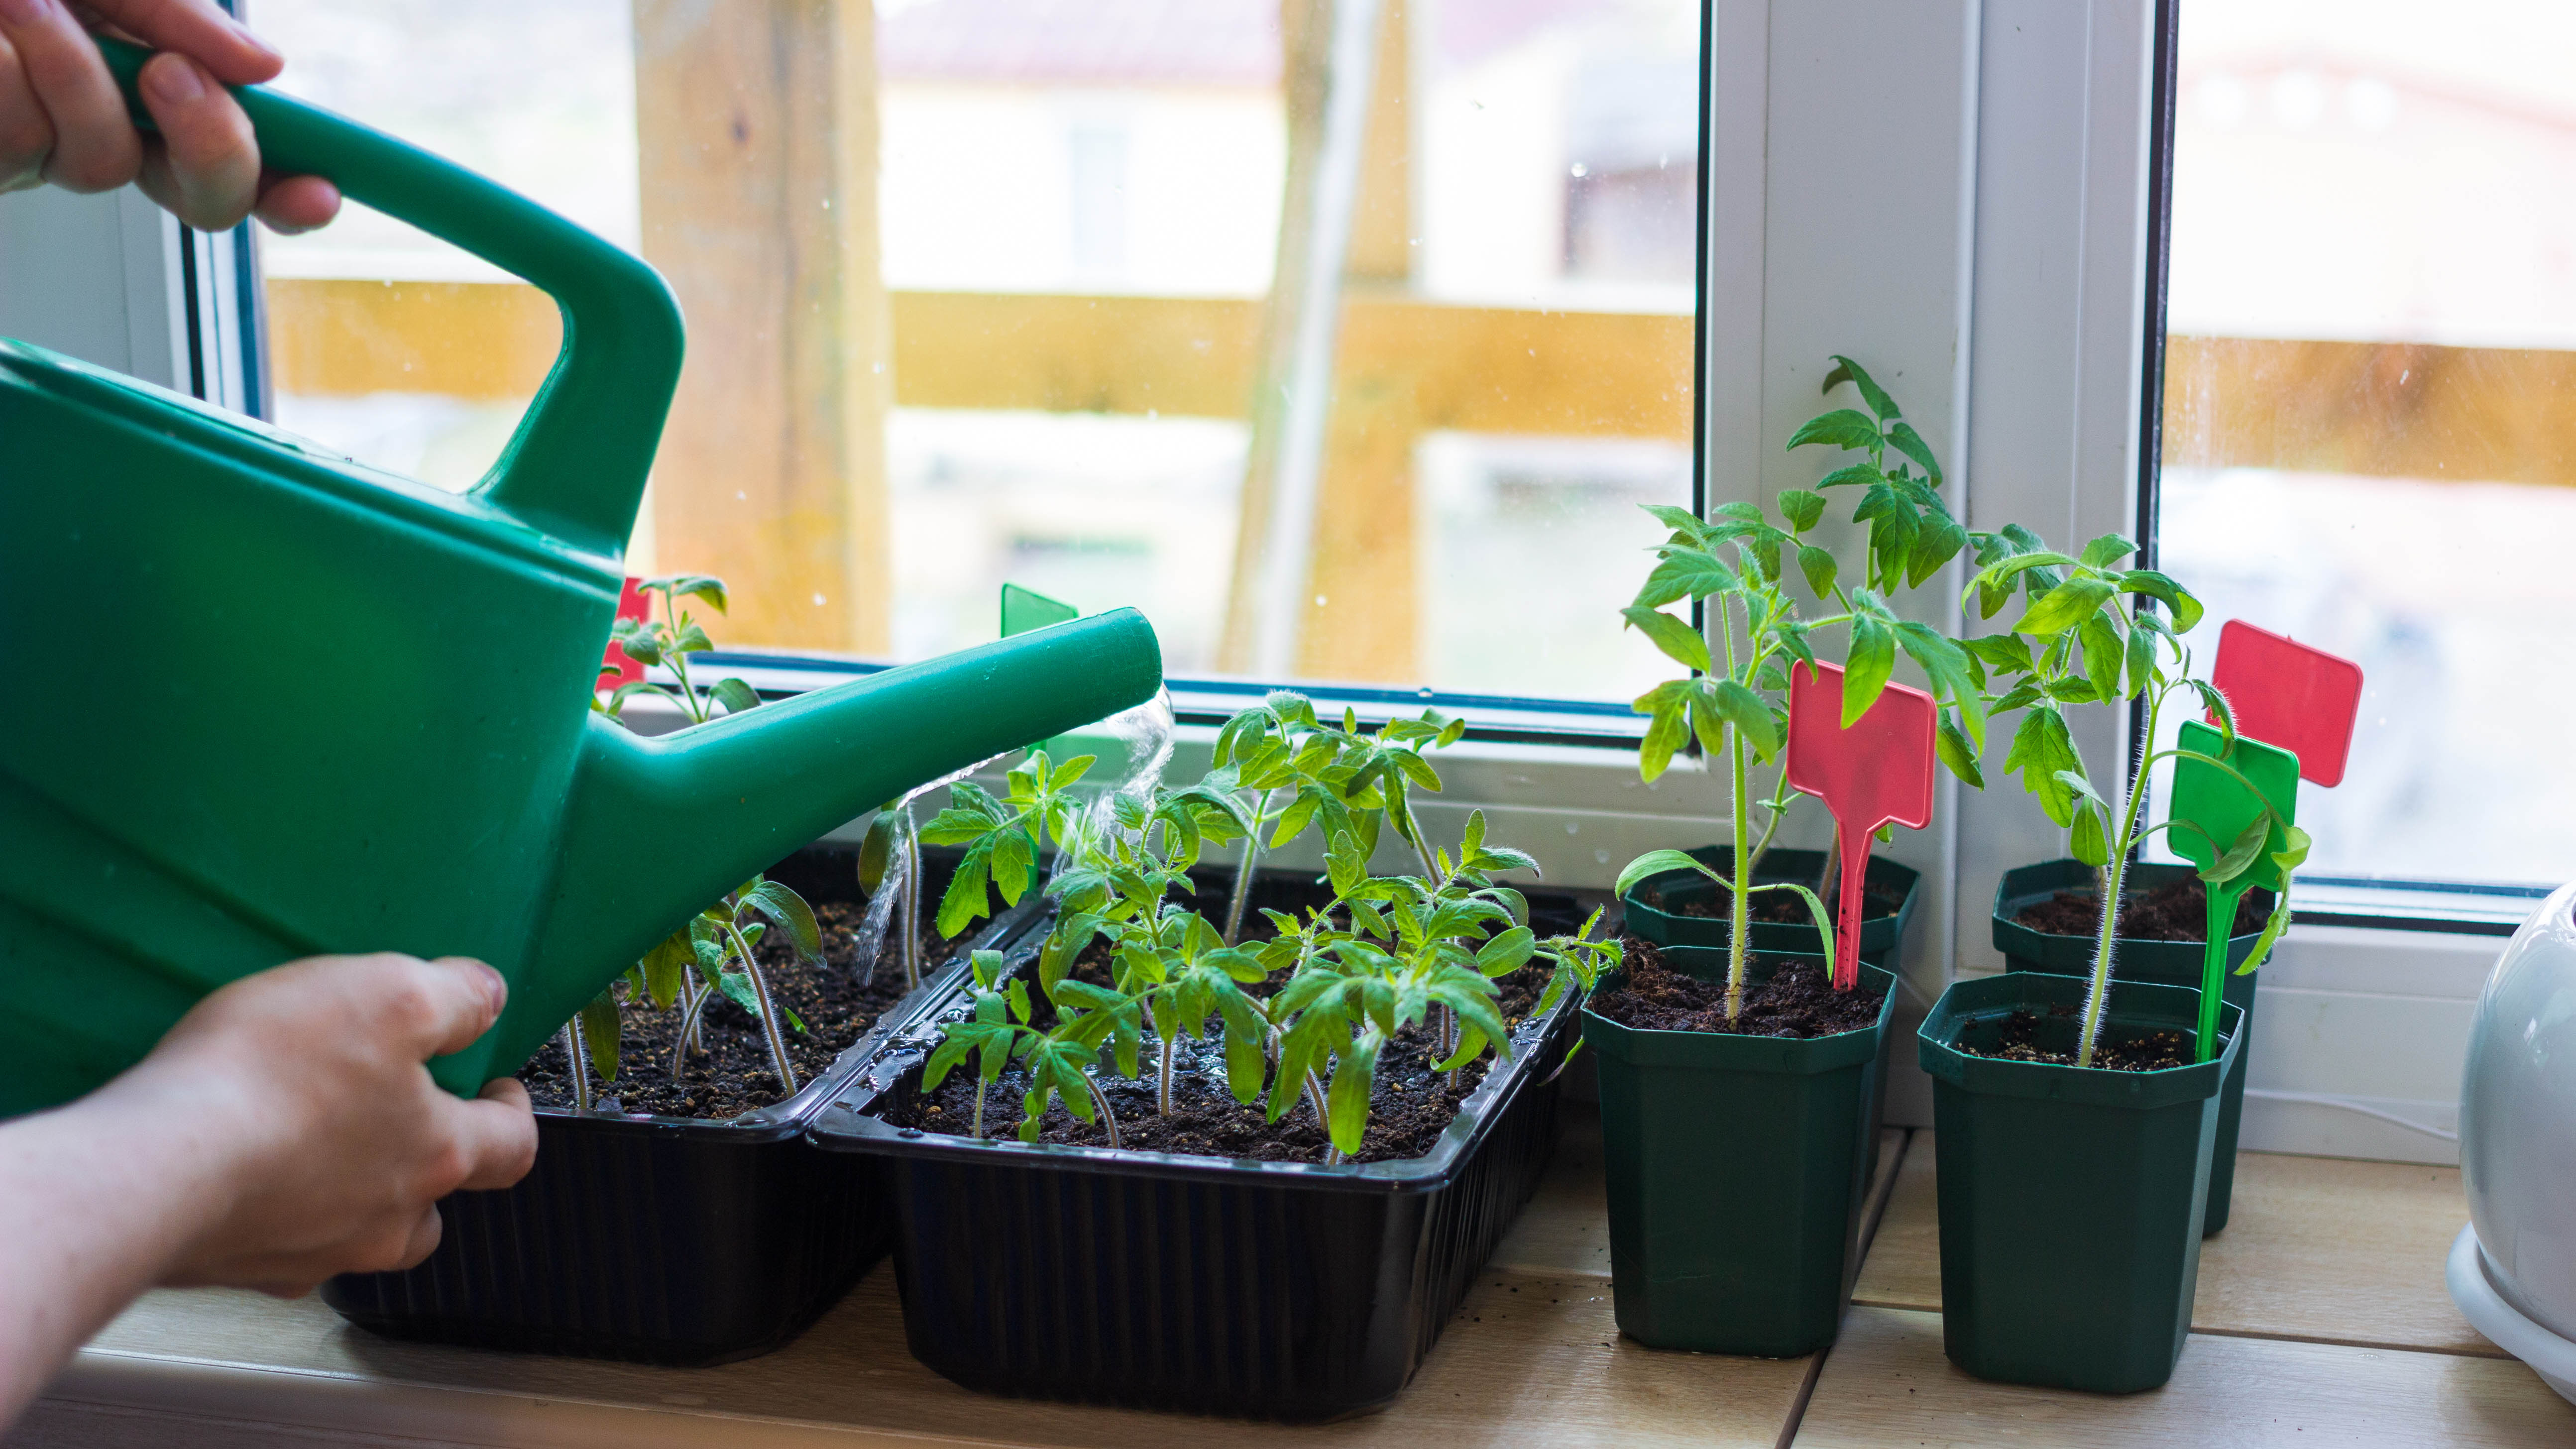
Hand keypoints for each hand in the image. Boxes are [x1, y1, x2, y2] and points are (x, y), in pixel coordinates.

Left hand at [0, 0, 337, 230]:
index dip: (290, 188)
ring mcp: (36, 157)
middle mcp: (104, 133)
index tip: (321, 188)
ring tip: (23, 0)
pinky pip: (16, 147)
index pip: (246, 160)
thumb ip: (177, 14)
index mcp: (151, 90)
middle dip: (208, 143)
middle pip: (203, 199)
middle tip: (172, 72)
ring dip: (73, 75)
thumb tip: (265, 66)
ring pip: (98, 165)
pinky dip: (7, 78)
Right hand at [97, 953, 537, 1295]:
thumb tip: (489, 999)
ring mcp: (312, 1255)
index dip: (513, 1114)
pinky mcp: (240, 1266)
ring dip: (355, 1197)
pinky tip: (246, 1175)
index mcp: (436, 1156)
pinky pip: (279, 1244)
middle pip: (434, 1205)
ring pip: (360, 1234)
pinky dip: (277, 1212)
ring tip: (323, 1148)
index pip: (512, 1147)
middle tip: (403, 1121)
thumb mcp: (389, 995)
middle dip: (431, 1166)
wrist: (154, 1165)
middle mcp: (385, 1221)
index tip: (498, 1091)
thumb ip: (452, 997)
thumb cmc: (276, 1076)